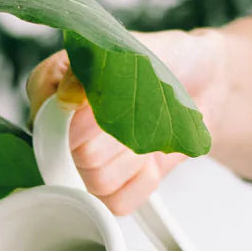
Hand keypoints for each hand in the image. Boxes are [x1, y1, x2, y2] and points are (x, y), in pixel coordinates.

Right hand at [25, 28, 229, 214]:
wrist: (204, 83)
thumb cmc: (165, 62)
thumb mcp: (132, 49)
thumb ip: (94, 69)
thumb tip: (67, 97)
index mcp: (50, 87)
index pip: (47, 119)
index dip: (85, 117)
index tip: (117, 97)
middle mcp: (59, 130)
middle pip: (78, 155)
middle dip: (121, 133)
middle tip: (141, 110)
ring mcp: (81, 165)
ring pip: (98, 181)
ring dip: (135, 156)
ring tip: (147, 130)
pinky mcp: (106, 191)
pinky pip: (118, 202)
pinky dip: (143, 180)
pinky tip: (150, 156)